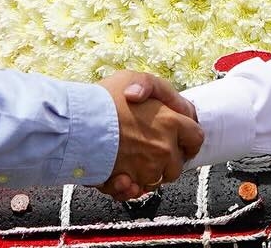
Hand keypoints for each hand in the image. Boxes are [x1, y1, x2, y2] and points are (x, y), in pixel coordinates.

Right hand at [95, 70, 201, 199]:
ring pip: (156, 180)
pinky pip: (135, 191)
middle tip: (148, 151)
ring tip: (128, 160)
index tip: (179, 142)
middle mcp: (164, 148)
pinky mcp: (130, 182)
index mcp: (171, 121)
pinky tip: (120, 176)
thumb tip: (166, 105)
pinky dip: (128, 187)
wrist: (75, 123)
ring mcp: (148, 168)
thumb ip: (154, 89)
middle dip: (165, 162)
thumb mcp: (131, 78)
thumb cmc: (102, 99)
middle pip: (177, 165)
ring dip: (145, 174)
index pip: (196, 138)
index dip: (188, 141)